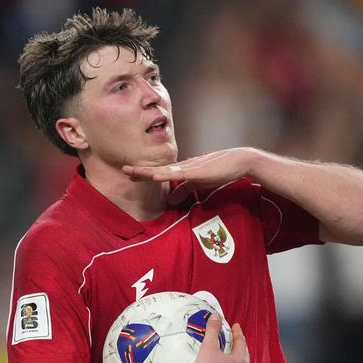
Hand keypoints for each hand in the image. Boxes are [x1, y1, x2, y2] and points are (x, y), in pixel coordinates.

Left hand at [123, 148, 257, 203]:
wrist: (239, 162)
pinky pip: (178, 174)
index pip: (159, 172)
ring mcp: (188, 168)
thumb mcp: (198, 183)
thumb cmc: (220, 170)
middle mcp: (182, 167)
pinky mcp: (196, 171)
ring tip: (131, 172)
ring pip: (163, 170)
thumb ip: (183, 190)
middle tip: (123, 170)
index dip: (145, 174)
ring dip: (147, 172)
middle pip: (157, 170)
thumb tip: (169, 200)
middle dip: (140, 171)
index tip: (130, 175)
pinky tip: (154, 175)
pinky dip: (165, 174)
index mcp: (182, 171)